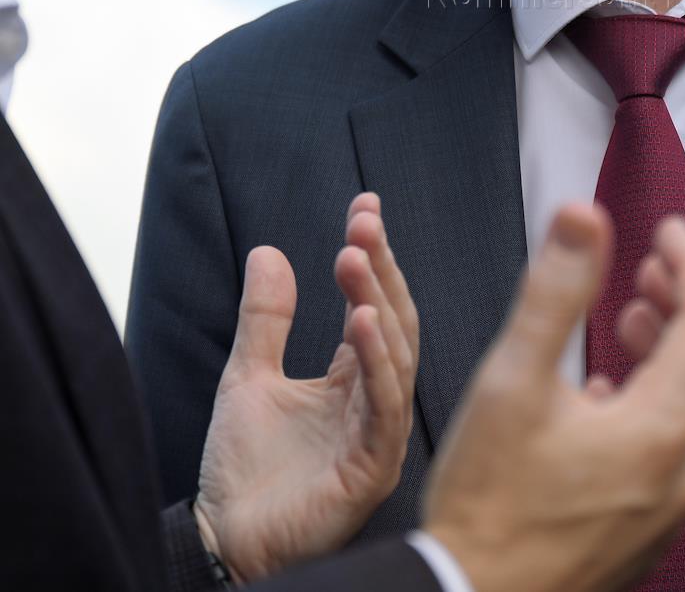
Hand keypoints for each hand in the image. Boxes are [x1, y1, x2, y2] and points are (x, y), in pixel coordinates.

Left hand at [194, 192, 417, 582]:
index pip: (373, 302)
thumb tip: (269, 251)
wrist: (223, 545)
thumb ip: (264, 319)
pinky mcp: (373, 466)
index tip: (364, 204)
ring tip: (355, 257)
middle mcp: (375, 397)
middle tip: (362, 223)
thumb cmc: (243, 472)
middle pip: (393, 318)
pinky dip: (377, 360)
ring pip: (396, 354)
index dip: (372, 254)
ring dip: (378, 302)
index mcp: (352, 376)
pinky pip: (385, 405)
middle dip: (380, 267)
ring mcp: (379, 431)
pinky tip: (362, 321)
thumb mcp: (247, 377)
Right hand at [423, 204, 684, 591]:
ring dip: (679, 348)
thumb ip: (554, 292)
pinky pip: (683, 445)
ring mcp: (673, 504)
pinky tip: (610, 389)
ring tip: (630, 317)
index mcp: (662, 427)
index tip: (666, 231)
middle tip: (651, 269)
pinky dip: (665, 397)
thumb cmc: (487, 506)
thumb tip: (582, 217)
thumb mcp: (511, 381)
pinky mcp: (651, 525)